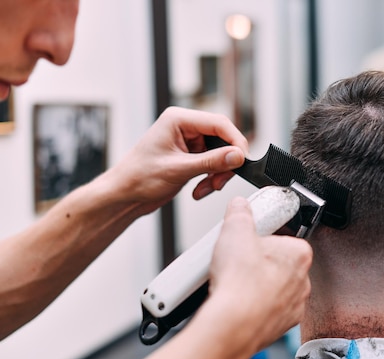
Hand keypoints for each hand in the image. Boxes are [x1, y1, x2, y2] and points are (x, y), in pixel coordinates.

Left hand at [106, 107, 248, 214]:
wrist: (124, 196)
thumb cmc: (138, 177)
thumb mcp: (179, 170)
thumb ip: (211, 162)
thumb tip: (237, 156)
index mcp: (178, 120)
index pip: (219, 123)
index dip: (235, 142)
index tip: (242, 160)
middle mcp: (184, 128)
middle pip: (222, 139)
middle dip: (225, 163)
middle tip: (220, 181)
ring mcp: (188, 142)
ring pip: (220, 154)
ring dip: (217, 174)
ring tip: (206, 188)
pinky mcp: (190, 157)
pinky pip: (212, 164)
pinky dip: (210, 179)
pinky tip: (200, 190)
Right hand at [197, 196, 312, 351]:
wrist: (233, 324)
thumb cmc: (240, 282)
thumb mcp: (235, 230)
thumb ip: (240, 212)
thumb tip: (240, 206)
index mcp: (299, 254)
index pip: (285, 238)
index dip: (264, 238)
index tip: (250, 241)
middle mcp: (303, 282)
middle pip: (279, 264)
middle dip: (260, 263)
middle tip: (239, 263)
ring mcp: (293, 306)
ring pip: (275, 289)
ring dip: (257, 286)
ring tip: (235, 284)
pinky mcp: (281, 326)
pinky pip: (268, 311)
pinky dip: (255, 307)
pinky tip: (238, 303)